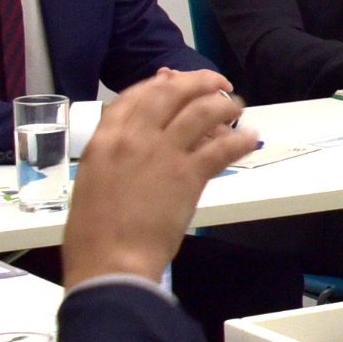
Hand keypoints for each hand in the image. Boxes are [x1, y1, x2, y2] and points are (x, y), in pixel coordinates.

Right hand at [59, 70, 258, 283]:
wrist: (110, 260)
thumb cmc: (94, 234)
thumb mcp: (92, 181)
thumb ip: (111, 156)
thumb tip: (131, 147)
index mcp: (104, 139)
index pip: (135, 96)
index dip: (160, 84)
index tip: (174, 81)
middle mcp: (134, 137)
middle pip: (171, 93)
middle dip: (197, 82)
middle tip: (215, 84)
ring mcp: (163, 152)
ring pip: (200, 112)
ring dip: (223, 105)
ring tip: (236, 106)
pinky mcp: (188, 174)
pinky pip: (221, 147)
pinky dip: (240, 140)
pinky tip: (250, 138)